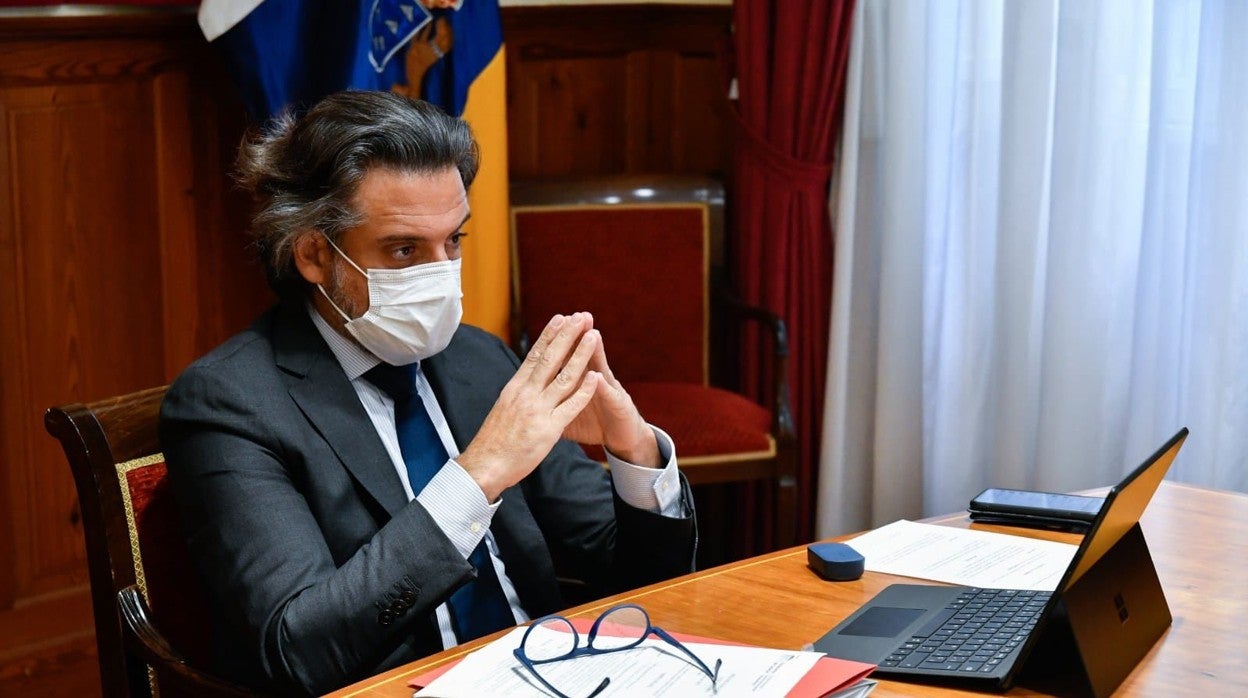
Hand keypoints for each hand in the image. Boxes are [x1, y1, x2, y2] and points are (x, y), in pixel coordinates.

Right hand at [457, 313, 601, 500]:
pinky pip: (570, 406)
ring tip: (593, 336)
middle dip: (568, 335)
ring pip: (564, 376)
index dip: (549, 335)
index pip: (534, 355)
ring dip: (580, 355)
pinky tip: (596, 377)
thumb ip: (518, 394)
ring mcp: (537, 410)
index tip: (561, 318)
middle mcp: (525, 394)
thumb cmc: (493, 441)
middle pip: (550, 358)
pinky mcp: (548, 428)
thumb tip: (525, 380)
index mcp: (514, 388)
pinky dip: (584, 390)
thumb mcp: (503, 409)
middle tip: (581, 316)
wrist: (485, 466)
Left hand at [562, 324, 659, 466]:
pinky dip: (603, 388)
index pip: (570, 356)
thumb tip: (530, 392)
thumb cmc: (594, 423)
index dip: (562, 340)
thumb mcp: (568, 410)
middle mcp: (597, 380)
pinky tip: (598, 378)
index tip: (554, 322)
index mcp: (581, 380)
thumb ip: (553, 398)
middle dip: (580, 336)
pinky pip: (610, 397)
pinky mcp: (620, 407)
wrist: (623, 439)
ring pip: (601, 369)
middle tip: (576, 316)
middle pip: (586, 355)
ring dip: (596, 353)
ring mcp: (610, 392)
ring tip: (592, 335)